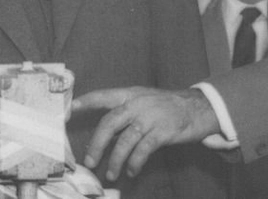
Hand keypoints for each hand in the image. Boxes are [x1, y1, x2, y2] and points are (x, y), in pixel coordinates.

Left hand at [72, 87, 218, 180]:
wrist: (198, 107)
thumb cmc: (166, 106)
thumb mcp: (144, 100)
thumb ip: (125, 112)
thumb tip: (104, 133)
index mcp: (130, 94)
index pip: (103, 96)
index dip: (86, 102)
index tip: (69, 110)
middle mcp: (137, 104)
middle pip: (110, 123)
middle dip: (97, 143)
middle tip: (89, 160)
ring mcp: (150, 117)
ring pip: (125, 140)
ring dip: (115, 159)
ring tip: (111, 173)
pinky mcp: (162, 132)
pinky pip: (143, 150)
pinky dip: (134, 162)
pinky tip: (131, 171)